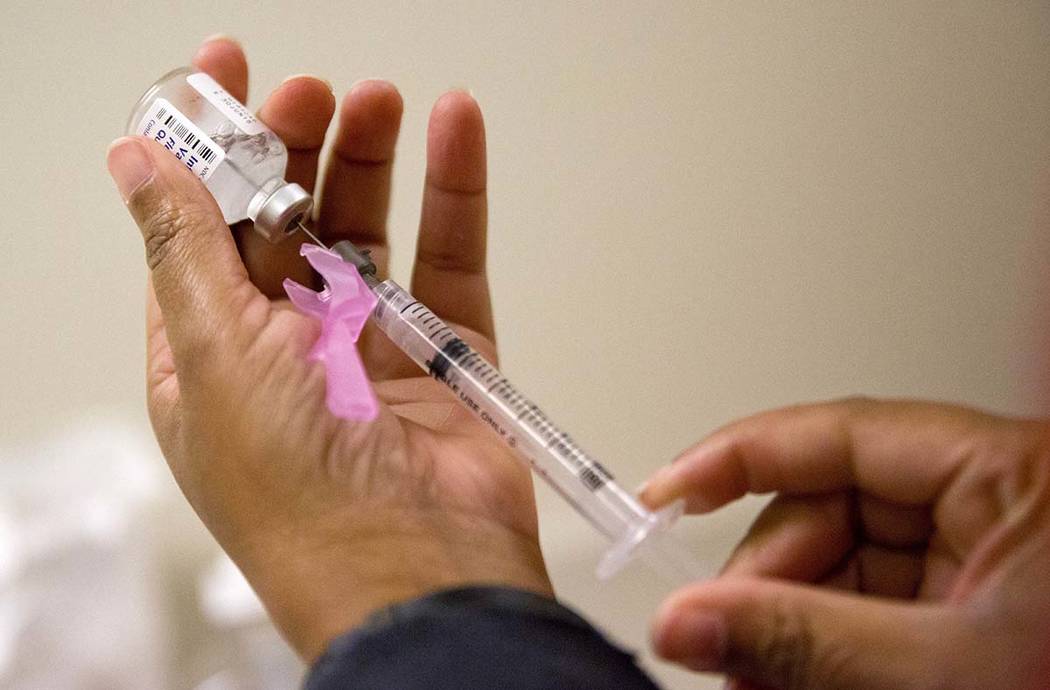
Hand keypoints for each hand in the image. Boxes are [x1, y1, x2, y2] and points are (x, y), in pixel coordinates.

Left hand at [107, 37, 550, 660]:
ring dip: (372, 162)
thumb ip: (182, 246)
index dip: (209, 151)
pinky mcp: (446, 353)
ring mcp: (371, 349)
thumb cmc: (297, 490)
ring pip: (370, 233)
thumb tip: (131, 161)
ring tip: (378, 99)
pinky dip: (454, 193)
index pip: (201, 230)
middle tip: (312, 94)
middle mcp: (288, 349)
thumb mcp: (214, 353)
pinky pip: (449, 259)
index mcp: (212, 354)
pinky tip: (455, 130)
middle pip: (288, 223)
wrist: (414, 568)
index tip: (225, 73)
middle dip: (295, 151)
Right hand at [641, 398, 1049, 689]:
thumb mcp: (942, 673)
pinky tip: (796, 680)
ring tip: (757, 677)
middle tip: (721, 642)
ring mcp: (982, 555)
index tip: (668, 494)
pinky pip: (871, 603)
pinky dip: (826, 645)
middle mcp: (992, 501)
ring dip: (790, 622)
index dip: (739, 456)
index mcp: (1008, 474)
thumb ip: (803, 641)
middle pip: (831, 505)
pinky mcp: (975, 605)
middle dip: (768, 579)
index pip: (840, 433)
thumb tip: (688, 619)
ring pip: (844, 562)